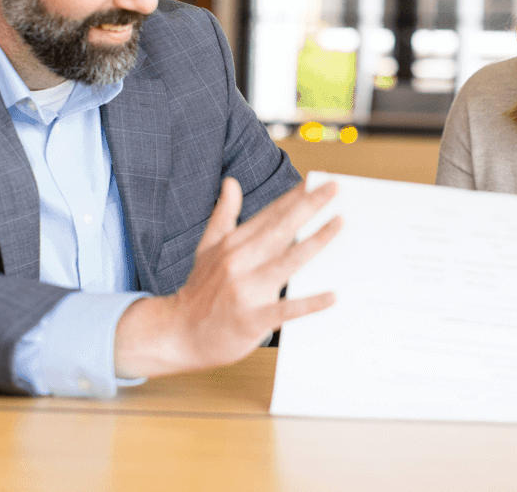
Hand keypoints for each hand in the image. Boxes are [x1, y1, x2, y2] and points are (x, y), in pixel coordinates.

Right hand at [114, 177, 341, 378]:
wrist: (177, 335)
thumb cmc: (198, 291)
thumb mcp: (206, 247)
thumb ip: (223, 214)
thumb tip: (231, 182)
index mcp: (232, 245)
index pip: (269, 215)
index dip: (293, 196)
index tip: (316, 181)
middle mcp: (239, 262)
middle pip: (280, 229)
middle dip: (309, 206)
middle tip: (334, 187)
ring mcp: (246, 290)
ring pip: (287, 262)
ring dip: (315, 241)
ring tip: (338, 223)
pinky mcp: (252, 320)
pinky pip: (285, 310)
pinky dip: (308, 303)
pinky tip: (331, 295)